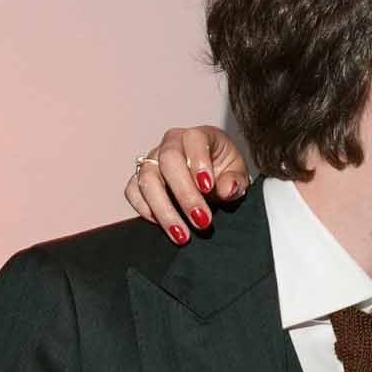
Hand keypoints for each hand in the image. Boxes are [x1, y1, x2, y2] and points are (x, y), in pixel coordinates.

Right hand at [126, 127, 250, 241]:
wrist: (211, 181)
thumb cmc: (224, 173)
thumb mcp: (238, 175)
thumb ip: (235, 181)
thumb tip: (227, 190)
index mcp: (198, 136)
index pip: (194, 139)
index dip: (199, 162)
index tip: (209, 188)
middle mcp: (171, 143)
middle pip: (168, 160)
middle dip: (185, 194)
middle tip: (202, 221)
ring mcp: (152, 160)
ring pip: (147, 178)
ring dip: (164, 209)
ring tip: (183, 235)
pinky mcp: (140, 179)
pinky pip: (133, 191)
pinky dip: (144, 208)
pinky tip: (161, 224)